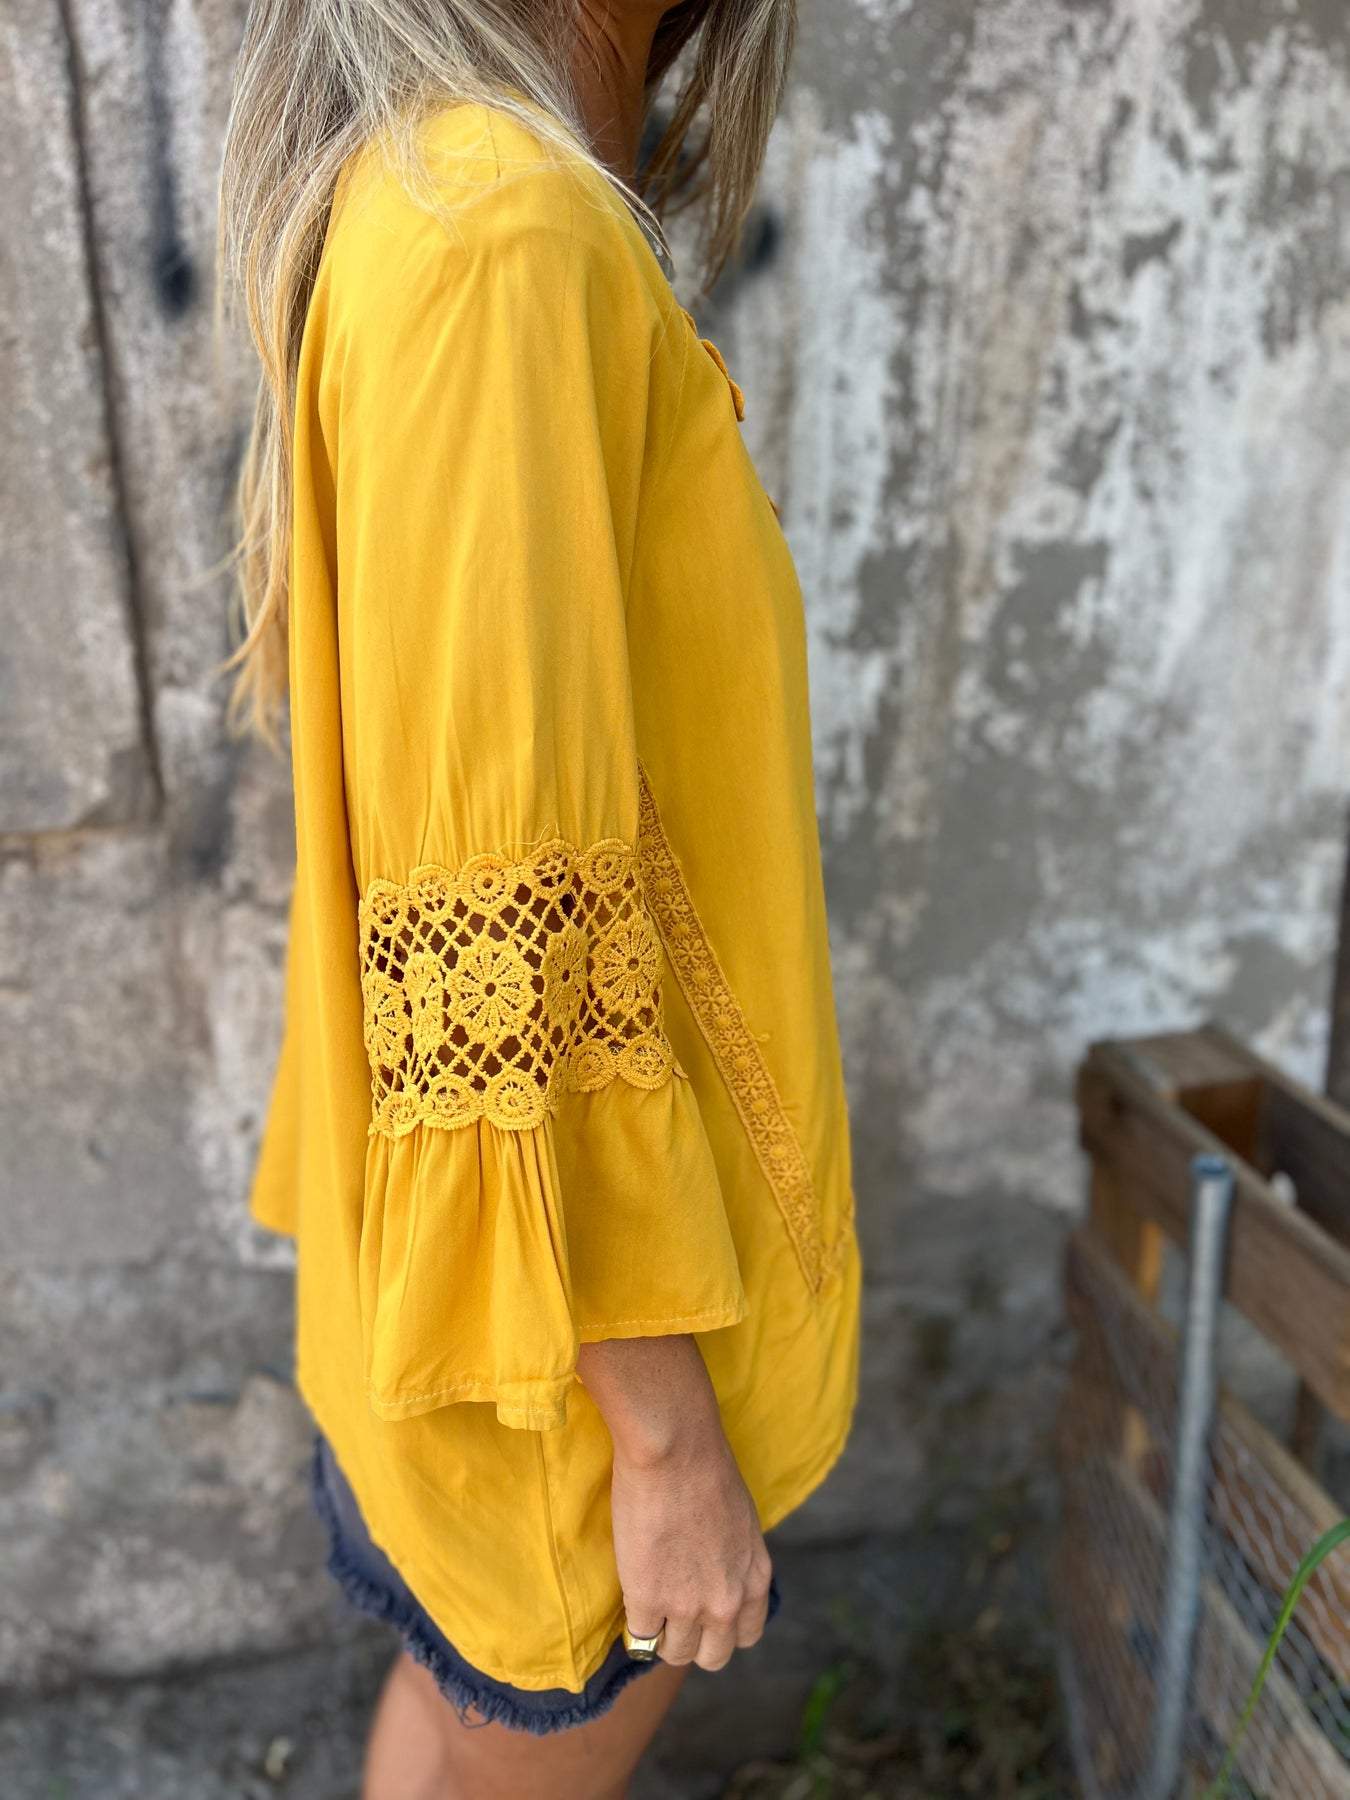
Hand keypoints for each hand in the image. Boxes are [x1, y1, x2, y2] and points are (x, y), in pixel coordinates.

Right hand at [575, 1333, 771, 1672]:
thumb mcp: (740, 1521)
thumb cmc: (705, 1466)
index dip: (721, 1628)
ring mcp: (688, 1606)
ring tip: (648, 1603)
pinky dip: (634, 1622)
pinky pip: (640, 1636)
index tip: (703, 1613)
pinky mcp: (648, 1600)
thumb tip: (714, 1572)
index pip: (746, 1636)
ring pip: (674, 1654)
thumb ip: (733, 1559)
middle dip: (692, 1640)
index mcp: (755, 1578)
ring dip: (660, 1634)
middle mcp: (728, 1601)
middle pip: (712, 1656)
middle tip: (672, 1613)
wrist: (675, 1447)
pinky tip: (631, 1595)